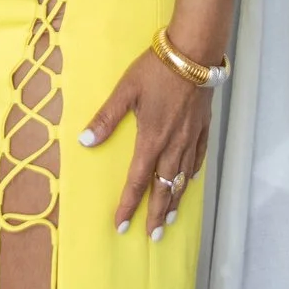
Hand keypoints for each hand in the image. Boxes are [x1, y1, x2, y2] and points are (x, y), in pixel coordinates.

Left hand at [79, 48, 212, 241]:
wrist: (193, 54)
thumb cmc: (156, 70)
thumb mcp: (125, 91)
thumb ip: (106, 118)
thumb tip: (85, 141)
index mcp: (151, 139)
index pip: (138, 180)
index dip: (129, 205)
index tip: (122, 225)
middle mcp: (173, 144)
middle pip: (164, 187)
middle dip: (156, 213)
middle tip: (152, 235)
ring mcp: (191, 138)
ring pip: (183, 178)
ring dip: (175, 200)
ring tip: (169, 219)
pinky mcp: (203, 127)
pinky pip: (199, 158)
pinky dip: (193, 174)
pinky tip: (190, 181)